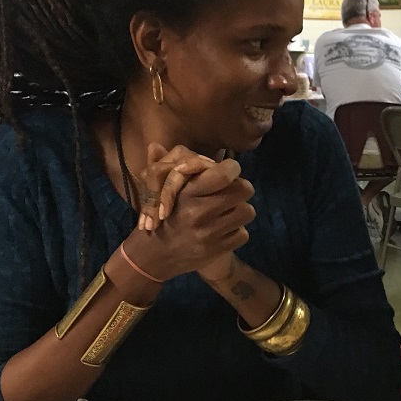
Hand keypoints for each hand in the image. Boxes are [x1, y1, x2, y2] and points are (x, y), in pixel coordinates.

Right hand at [127, 159, 255, 281]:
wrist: (153, 256)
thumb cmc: (160, 216)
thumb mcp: (157, 190)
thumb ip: (162, 166)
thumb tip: (155, 144)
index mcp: (186, 192)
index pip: (226, 173)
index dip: (232, 170)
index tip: (228, 173)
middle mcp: (200, 211)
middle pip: (244, 189)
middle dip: (240, 189)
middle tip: (230, 193)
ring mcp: (210, 232)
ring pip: (248, 211)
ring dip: (240, 210)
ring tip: (226, 212)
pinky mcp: (218, 249)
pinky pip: (243, 234)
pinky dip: (236, 232)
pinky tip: (223, 230)